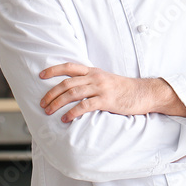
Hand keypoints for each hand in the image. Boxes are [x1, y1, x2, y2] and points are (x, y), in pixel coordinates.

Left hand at [39, 63, 174, 122]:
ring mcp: (101, 88)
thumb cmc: (123, 89)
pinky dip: (73, 112)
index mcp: (93, 71)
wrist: (144, 93)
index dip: (54, 70)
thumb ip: (90, 81)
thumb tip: (73, 88)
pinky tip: (65, 118)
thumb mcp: (105, 79)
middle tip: (42, 103)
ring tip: (49, 111)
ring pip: (73, 93)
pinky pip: (85, 106)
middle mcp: (95, 77)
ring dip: (58, 102)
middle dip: (51, 93)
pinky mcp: (107, 100)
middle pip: (67, 82)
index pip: (69, 66)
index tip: (41, 75)